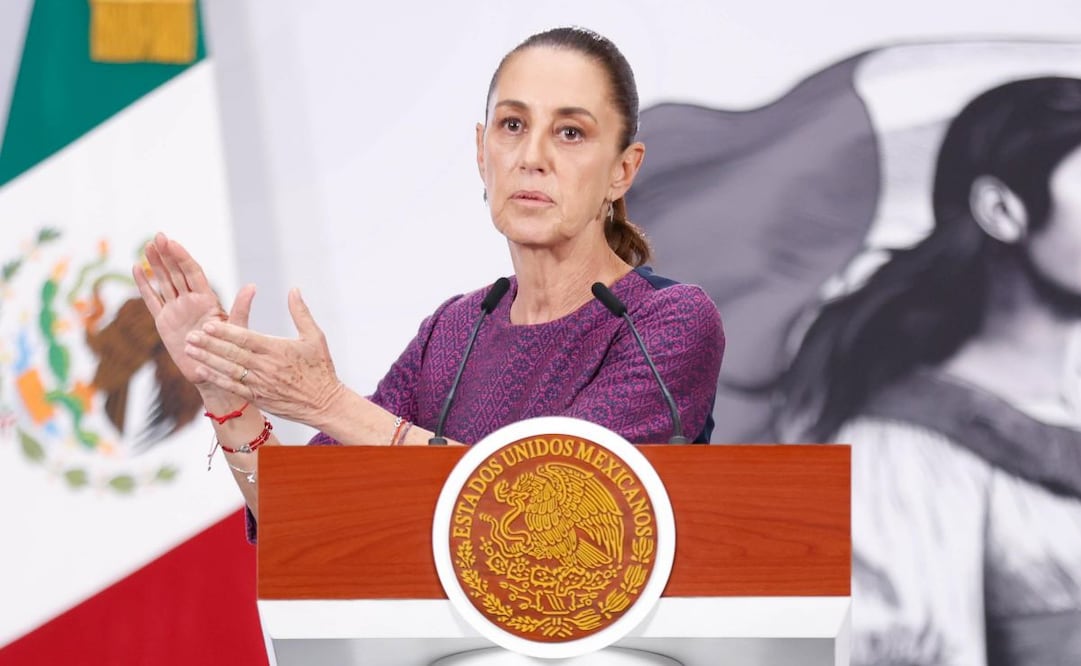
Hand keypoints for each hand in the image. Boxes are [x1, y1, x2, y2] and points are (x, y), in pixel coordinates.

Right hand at [133, 232, 253, 397]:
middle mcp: (191, 301)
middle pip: (176, 273)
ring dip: (155, 264)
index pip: (193, 273)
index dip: (182, 257)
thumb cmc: (230, 353)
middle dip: (167, 254)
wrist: (213, 374)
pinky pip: (152, 299)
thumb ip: (241, 308)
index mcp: (207, 300)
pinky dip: (144, 285)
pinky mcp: (163, 321)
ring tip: (147, 246)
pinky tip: (136, 269)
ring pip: (164, 282)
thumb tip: (252, 286)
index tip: (172, 242)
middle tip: (157, 236)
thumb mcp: (237, 329)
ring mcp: (176, 310)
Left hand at [183, 288, 345, 425]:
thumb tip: (294, 290)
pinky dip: (216, 378)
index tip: (208, 324)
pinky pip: (233, 387)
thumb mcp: (316, 337)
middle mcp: (266, 367)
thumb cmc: (321, 368)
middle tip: (190, 335)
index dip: (225, 331)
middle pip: (232, 353)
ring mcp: (260, 384)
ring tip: (189, 349)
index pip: (246, 339)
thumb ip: (301, 313)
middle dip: (209, 344)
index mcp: (277, 350)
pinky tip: (202, 370)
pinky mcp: (258, 397)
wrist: (325, 403)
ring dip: (207, 359)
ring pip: (228, 370)